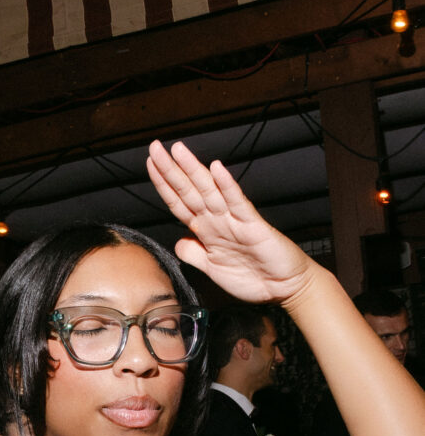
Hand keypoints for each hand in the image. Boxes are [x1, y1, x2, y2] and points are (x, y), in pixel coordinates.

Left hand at [146, 140, 312, 306]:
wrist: (283, 288)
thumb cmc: (253, 277)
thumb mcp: (212, 270)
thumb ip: (194, 254)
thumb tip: (178, 242)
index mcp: (207, 230)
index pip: (180, 202)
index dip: (164, 185)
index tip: (151, 165)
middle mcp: (218, 221)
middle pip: (190, 191)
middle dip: (171, 170)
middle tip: (155, 147)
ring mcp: (235, 221)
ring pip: (209, 191)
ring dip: (193, 170)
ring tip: (178, 151)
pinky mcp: (253, 226)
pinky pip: (237, 203)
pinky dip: (227, 186)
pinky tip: (217, 169)